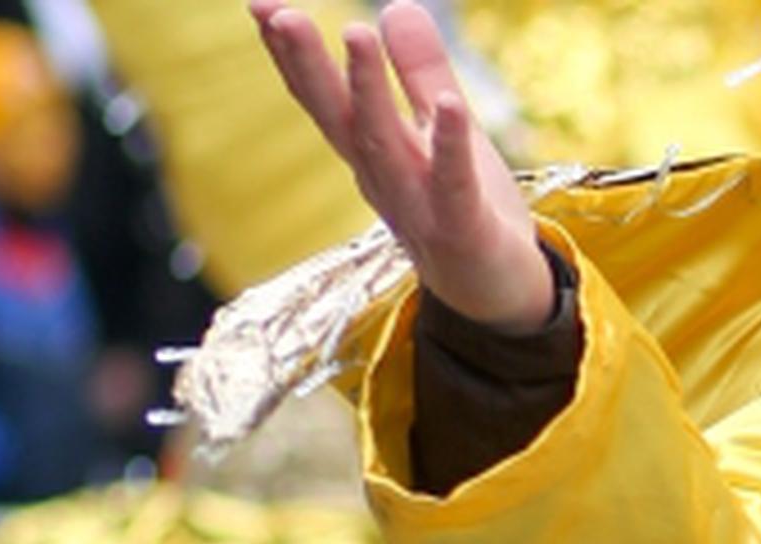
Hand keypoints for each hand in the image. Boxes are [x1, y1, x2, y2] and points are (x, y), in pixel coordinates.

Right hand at [252, 0, 553, 332]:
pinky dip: (448, 146)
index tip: (261, 6)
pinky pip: (453, 186)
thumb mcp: (443, 131)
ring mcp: (418, 208)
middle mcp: (382, 178)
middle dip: (307, 67)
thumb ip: (421, 74)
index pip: (324, 98)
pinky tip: (448, 105)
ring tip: (355, 32)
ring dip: (367, 91)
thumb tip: (395, 5)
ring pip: (384, 146)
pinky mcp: (463, 231)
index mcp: (372, 153)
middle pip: (338, 118)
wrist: (500, 298)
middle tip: (280, 15)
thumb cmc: (466, 210)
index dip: (291, 55)